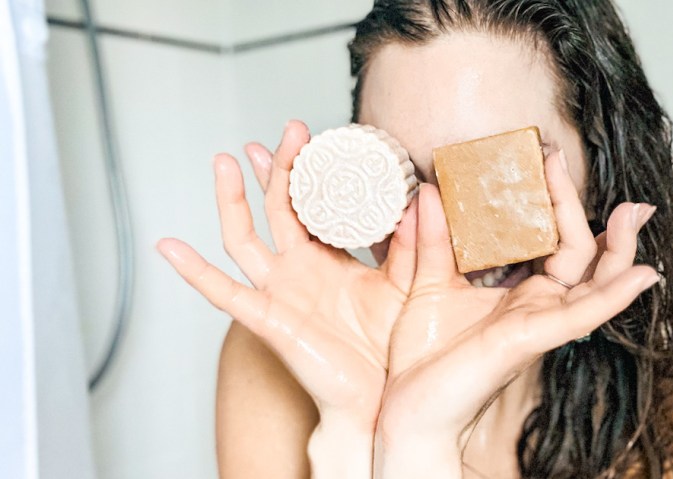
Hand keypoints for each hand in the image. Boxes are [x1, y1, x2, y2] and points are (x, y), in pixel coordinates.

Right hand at [157, 121, 418, 476]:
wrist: (377, 399)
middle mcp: (299, 272)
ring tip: (227, 161)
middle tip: (289, 131)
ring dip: (232, 200)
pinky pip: (223, 293)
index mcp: (330, 261)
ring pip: (244, 238)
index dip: (312, 175)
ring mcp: (278, 293)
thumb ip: (411, 247)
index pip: (314, 207)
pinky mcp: (266, 319)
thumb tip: (416, 202)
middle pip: (277, 210)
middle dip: (277, 170)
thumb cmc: (389, 348)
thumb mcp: (406, 287)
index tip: (320, 139)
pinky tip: (169, 246)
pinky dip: (194, 271)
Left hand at [375, 151, 658, 477]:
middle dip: (583, 210)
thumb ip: (431, 239)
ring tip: (633, 212)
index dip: (553, 200)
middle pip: (580, 253)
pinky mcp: (531, 339)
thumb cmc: (424, 358)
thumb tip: (427, 190)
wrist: (410, 410)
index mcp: (517, 292)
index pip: (550, 241)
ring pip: (594, 281)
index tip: (544, 158)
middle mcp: (536, 305)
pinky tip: (642, 275)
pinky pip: (583, 316)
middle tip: (564, 162)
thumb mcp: (425, 284)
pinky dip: (615, 295)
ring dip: (617, 248)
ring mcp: (538, 322)